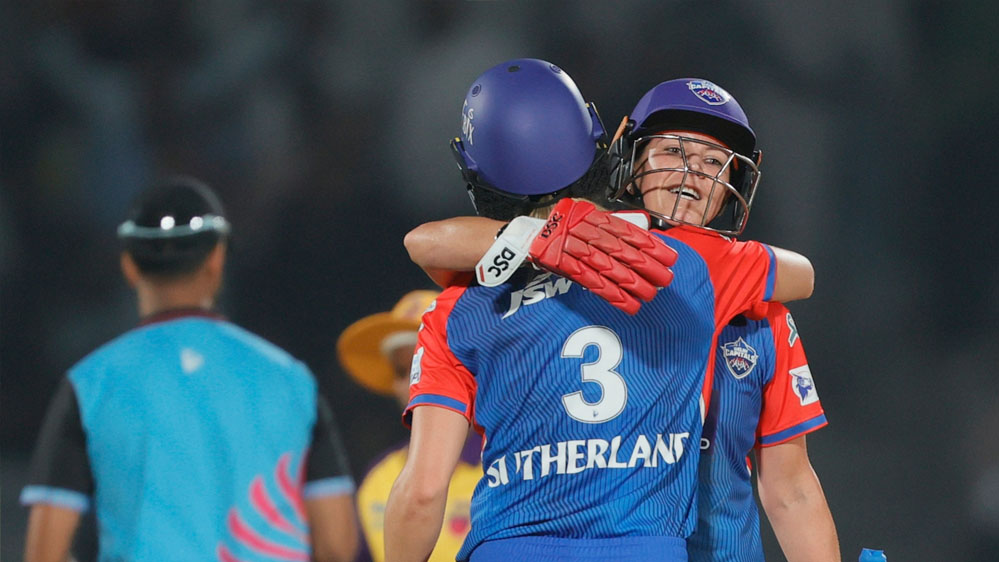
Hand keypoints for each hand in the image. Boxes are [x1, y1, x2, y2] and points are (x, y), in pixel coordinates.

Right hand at [528, 199, 676, 313]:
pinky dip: (612, 294)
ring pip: (610, 269)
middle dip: (647, 266)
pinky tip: (628, 304)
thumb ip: (611, 225)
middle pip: (623, 252)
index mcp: (595, 217)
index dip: (651, 245)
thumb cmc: (562, 226)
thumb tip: (644, 236)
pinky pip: (593, 283)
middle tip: (666, 279)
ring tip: (651, 295)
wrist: (528, 235)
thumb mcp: (587, 215)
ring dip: (633, 284)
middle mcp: (587, 231)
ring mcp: (576, 250)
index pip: (628, 232)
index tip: (670, 257)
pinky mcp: (566, 266)